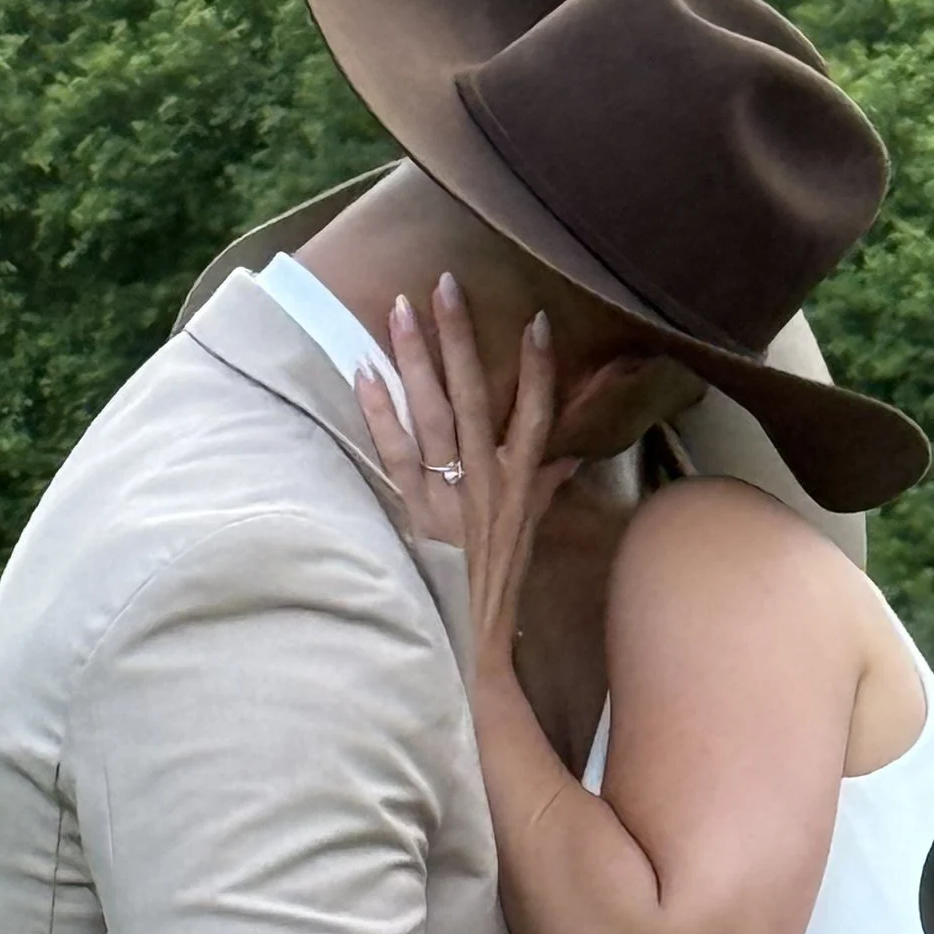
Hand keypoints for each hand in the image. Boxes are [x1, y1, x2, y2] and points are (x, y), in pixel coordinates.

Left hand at [355, 279, 576, 672]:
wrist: (470, 650)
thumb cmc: (495, 591)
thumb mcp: (529, 535)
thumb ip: (545, 488)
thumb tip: (568, 458)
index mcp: (519, 487)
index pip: (537, 416)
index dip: (539, 368)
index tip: (537, 319)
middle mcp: (487, 485)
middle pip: (477, 397)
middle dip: (462, 337)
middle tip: (446, 282)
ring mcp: (447, 497)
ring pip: (433, 414)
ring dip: (417, 358)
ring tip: (402, 307)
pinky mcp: (411, 514)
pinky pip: (393, 453)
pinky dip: (379, 412)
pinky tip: (364, 372)